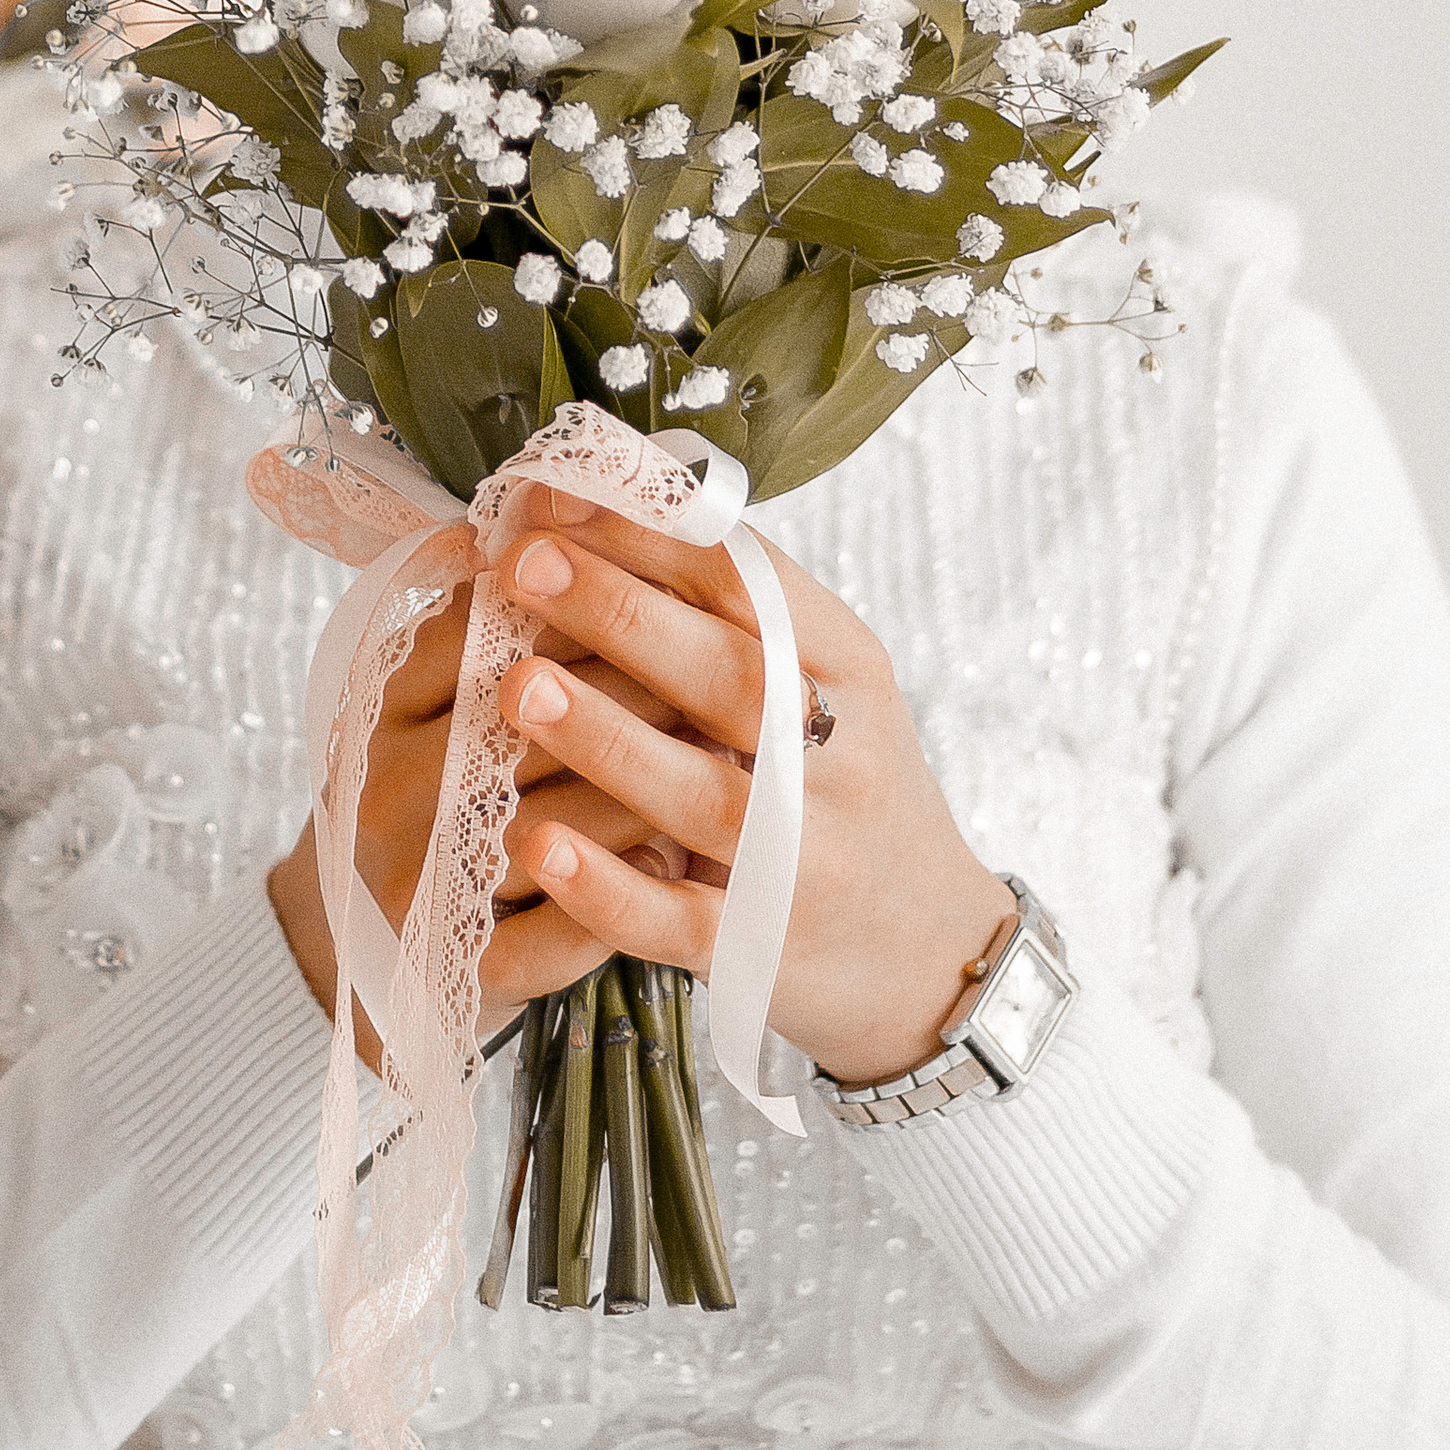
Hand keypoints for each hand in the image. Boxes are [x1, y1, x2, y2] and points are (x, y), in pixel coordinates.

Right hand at [267, 569, 692, 1059]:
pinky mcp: (462, 974)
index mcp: (379, 702)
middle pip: (527, 723)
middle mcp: (385, 790)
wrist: (376, 943)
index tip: (675, 586)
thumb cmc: (440, 784)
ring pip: (556, 826)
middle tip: (733, 669)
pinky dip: (626, 896)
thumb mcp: (439, 690)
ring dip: (653, 791)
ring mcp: (417, 885)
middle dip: (641, 690)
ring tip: (730, 760)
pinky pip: (558, 935)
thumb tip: (565, 502)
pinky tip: (680, 863)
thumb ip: (487, 610)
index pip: (484, 629)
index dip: (587, 603)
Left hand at [484, 491, 1011, 1088]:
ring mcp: (804, 860)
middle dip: (624, 614)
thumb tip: (605, 502)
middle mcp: (837, 759)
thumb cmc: (846, 786)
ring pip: (705, 795)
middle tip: (525, 566)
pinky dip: (607, 887)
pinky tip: (538, 847)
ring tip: (517, 688)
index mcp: (849, 670)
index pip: (751, 584)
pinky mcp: (760, 948)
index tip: (555, 500)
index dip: (650, 537)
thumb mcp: (829, 686)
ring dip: (607, 739)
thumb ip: (739, 611)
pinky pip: (680, 918)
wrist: (932, 950)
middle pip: (733, 675)